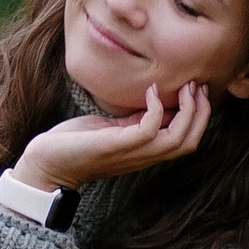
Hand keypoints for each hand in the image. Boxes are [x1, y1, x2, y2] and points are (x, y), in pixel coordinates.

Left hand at [12, 79, 212, 190]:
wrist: (47, 163)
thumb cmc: (77, 143)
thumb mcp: (113, 128)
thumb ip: (136, 120)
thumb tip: (155, 100)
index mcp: (146, 150)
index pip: (188, 140)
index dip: (200, 115)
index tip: (198, 88)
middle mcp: (144, 155)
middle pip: (190, 141)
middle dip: (201, 112)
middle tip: (197, 85)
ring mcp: (131, 153)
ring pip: (178, 139)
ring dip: (188, 110)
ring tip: (185, 86)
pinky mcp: (115, 146)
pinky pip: (149, 129)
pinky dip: (156, 107)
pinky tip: (150, 90)